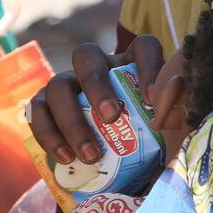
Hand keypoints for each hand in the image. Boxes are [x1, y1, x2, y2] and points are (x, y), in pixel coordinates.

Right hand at [27, 35, 165, 163]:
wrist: (111, 165)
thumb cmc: (140, 143)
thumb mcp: (160, 136)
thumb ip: (169, 129)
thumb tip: (176, 128)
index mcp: (129, 65)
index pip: (143, 47)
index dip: (149, 67)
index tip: (154, 100)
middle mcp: (96, 67)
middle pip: (87, 56)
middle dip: (97, 86)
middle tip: (111, 118)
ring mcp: (66, 84)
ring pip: (57, 85)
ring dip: (72, 121)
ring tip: (90, 154)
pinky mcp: (43, 105)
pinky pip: (37, 112)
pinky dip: (49, 135)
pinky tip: (67, 158)